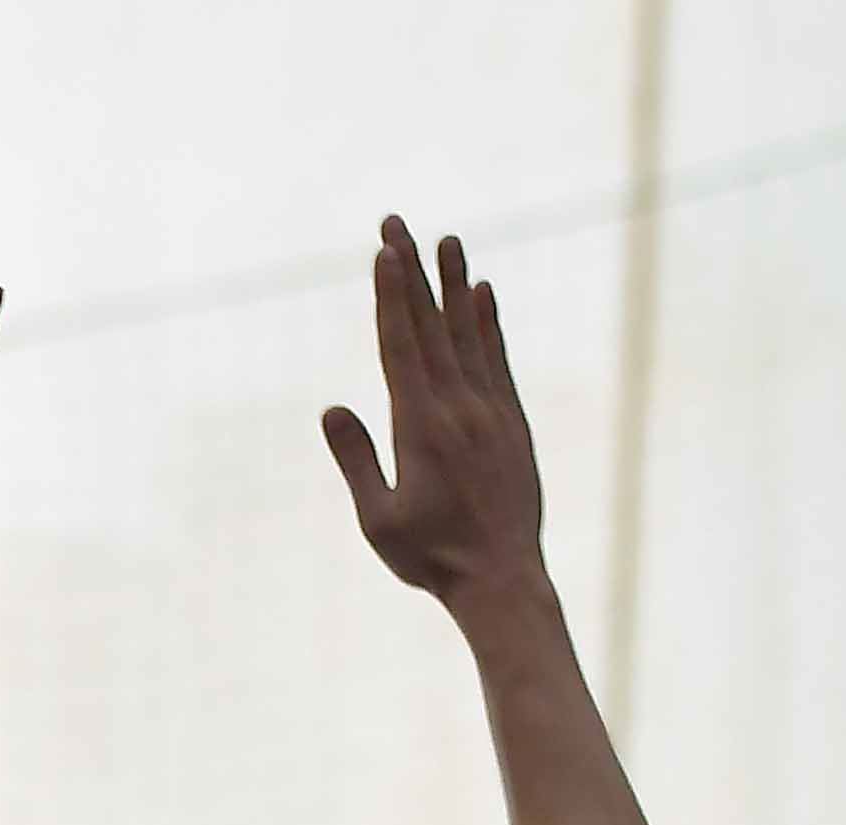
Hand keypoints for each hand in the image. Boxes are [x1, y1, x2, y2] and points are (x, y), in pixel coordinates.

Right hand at [322, 223, 547, 603]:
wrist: (503, 580)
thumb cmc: (432, 558)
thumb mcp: (379, 519)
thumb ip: (357, 460)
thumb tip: (332, 408)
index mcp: (420, 427)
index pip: (400, 346)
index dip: (391, 296)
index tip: (384, 252)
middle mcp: (459, 408)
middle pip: (431, 326)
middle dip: (412, 271)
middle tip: (399, 223)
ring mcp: (491, 411)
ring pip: (468, 334)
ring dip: (454, 284)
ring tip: (447, 238)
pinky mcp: (512, 423)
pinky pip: (497, 361)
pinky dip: (489, 324)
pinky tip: (483, 293)